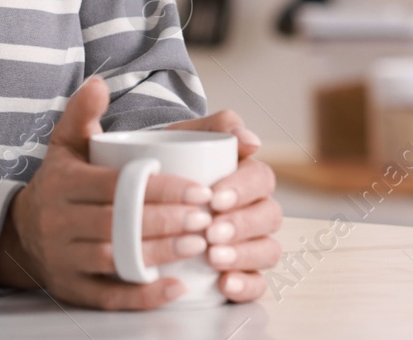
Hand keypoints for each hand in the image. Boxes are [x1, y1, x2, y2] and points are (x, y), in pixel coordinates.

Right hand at [0, 76, 217, 309]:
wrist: (21, 234)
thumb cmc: (58, 184)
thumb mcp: (65, 146)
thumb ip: (82, 114)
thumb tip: (98, 83)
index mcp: (63, 184)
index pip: (116, 186)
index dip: (159, 189)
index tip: (199, 190)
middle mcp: (58, 222)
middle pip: (118, 223)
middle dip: (166, 221)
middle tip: (206, 218)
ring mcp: (63, 258)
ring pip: (115, 259)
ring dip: (159, 254)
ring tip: (198, 245)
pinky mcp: (71, 289)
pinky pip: (109, 296)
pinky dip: (143, 295)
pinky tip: (175, 287)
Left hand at [163, 108, 281, 300]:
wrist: (143, 188)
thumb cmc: (170, 160)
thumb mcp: (184, 136)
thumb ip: (216, 126)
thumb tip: (251, 140)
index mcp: (248, 176)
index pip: (261, 179)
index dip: (243, 189)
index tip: (214, 198)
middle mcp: (255, 210)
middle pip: (269, 217)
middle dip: (242, 225)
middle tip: (211, 232)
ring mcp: (252, 243)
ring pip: (268, 251)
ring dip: (244, 255)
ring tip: (212, 257)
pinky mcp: (242, 272)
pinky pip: (258, 284)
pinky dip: (246, 285)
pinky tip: (224, 284)